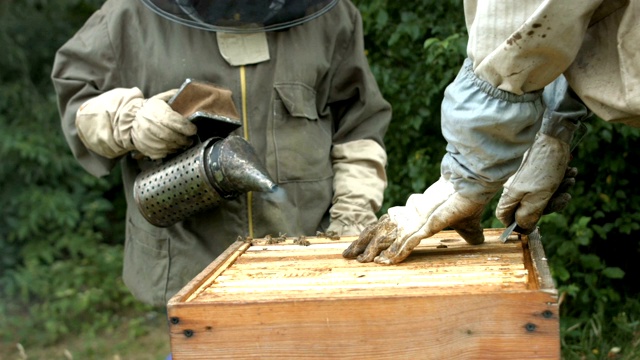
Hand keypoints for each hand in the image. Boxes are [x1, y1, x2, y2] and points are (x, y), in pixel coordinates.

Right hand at [131, 90, 196, 158]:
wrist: (130, 118)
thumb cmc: (150, 109)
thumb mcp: (160, 99)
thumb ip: (174, 97)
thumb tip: (190, 93)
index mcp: (157, 112)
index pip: (175, 121)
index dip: (187, 127)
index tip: (193, 130)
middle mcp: (151, 126)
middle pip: (172, 136)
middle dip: (184, 139)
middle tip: (189, 140)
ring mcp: (146, 138)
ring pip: (167, 146)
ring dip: (178, 146)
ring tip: (182, 143)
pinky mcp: (145, 147)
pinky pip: (160, 153)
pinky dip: (169, 151)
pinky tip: (172, 147)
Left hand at [343, 177, 485, 263]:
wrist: (475, 185)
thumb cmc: (468, 201)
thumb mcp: (465, 224)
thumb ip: (467, 233)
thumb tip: (477, 241)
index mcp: (413, 215)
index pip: (386, 226)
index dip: (372, 236)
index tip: (361, 247)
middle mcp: (409, 216)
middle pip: (379, 230)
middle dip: (362, 243)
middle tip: (346, 255)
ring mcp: (417, 220)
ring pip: (388, 236)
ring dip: (373, 250)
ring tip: (360, 261)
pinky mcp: (428, 224)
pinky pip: (409, 241)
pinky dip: (397, 252)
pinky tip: (386, 262)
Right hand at [495, 132, 571, 233]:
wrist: (556, 136)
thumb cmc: (545, 166)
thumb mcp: (539, 197)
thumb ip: (529, 215)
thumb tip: (524, 229)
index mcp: (511, 194)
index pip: (504, 216)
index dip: (517, 224)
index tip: (532, 225)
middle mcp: (516, 188)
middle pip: (529, 209)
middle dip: (550, 205)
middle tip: (564, 197)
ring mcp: (527, 180)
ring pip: (542, 197)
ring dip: (560, 191)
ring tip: (569, 180)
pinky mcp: (538, 173)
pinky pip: (548, 185)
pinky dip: (561, 182)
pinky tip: (570, 173)